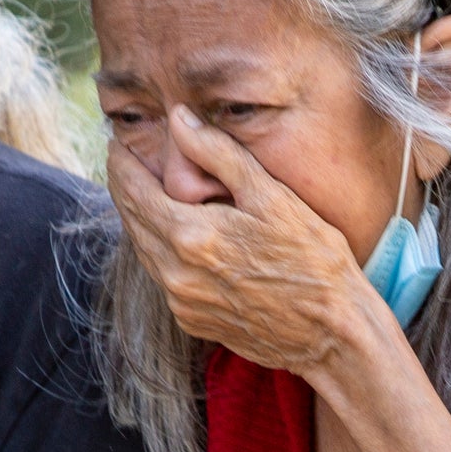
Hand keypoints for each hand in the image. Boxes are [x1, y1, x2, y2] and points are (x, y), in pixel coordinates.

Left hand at [110, 109, 386, 375]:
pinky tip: (179, 240)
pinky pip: (164, 279)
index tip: (117, 144)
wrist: (333, 332)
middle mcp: (176, 273)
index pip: (133, 190)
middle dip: (125, 188)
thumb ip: (219, 154)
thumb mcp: (272, 197)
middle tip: (125, 164)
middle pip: (131, 221)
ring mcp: (182, 302)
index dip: (121, 163)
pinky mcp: (194, 322)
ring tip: (147, 195)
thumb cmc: (313, 261)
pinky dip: (162, 254)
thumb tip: (179, 119)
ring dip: (141, 221)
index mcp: (190, 236)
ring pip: (144, 252)